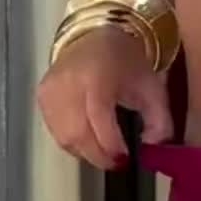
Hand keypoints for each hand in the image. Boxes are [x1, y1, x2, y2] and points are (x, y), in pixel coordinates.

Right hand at [36, 27, 173, 169]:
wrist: (93, 37)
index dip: (110, 144)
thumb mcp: (152, 87)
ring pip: (63, 137)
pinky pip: (55, 131)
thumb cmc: (124, 62)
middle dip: (98, 155)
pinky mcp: (41, 97)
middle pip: (77, 133)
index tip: (125, 158)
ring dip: (85, 151)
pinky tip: (87, 139)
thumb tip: (151, 147)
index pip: (98, 118)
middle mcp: (68, 83)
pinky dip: (72, 142)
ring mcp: (50, 91)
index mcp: (97, 76)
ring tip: (103, 151)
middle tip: (115, 163)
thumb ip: (159, 120)